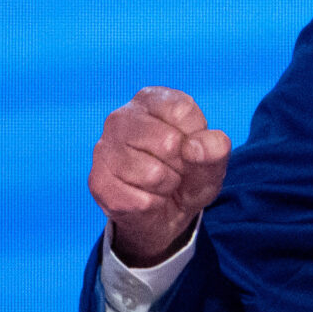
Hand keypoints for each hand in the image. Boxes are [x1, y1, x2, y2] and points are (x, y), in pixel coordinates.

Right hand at [88, 86, 230, 267]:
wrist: (166, 212)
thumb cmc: (190, 173)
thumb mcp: (213, 160)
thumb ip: (215, 148)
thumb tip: (194, 148)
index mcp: (151, 99)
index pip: (182, 111)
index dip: (196, 137)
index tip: (191, 146)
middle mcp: (121, 117)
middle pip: (168, 141)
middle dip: (182, 163)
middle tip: (176, 167)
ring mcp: (104, 149)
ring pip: (152, 173)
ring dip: (167, 185)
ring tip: (162, 182)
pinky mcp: (97, 181)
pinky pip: (138, 200)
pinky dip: (152, 204)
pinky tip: (147, 197)